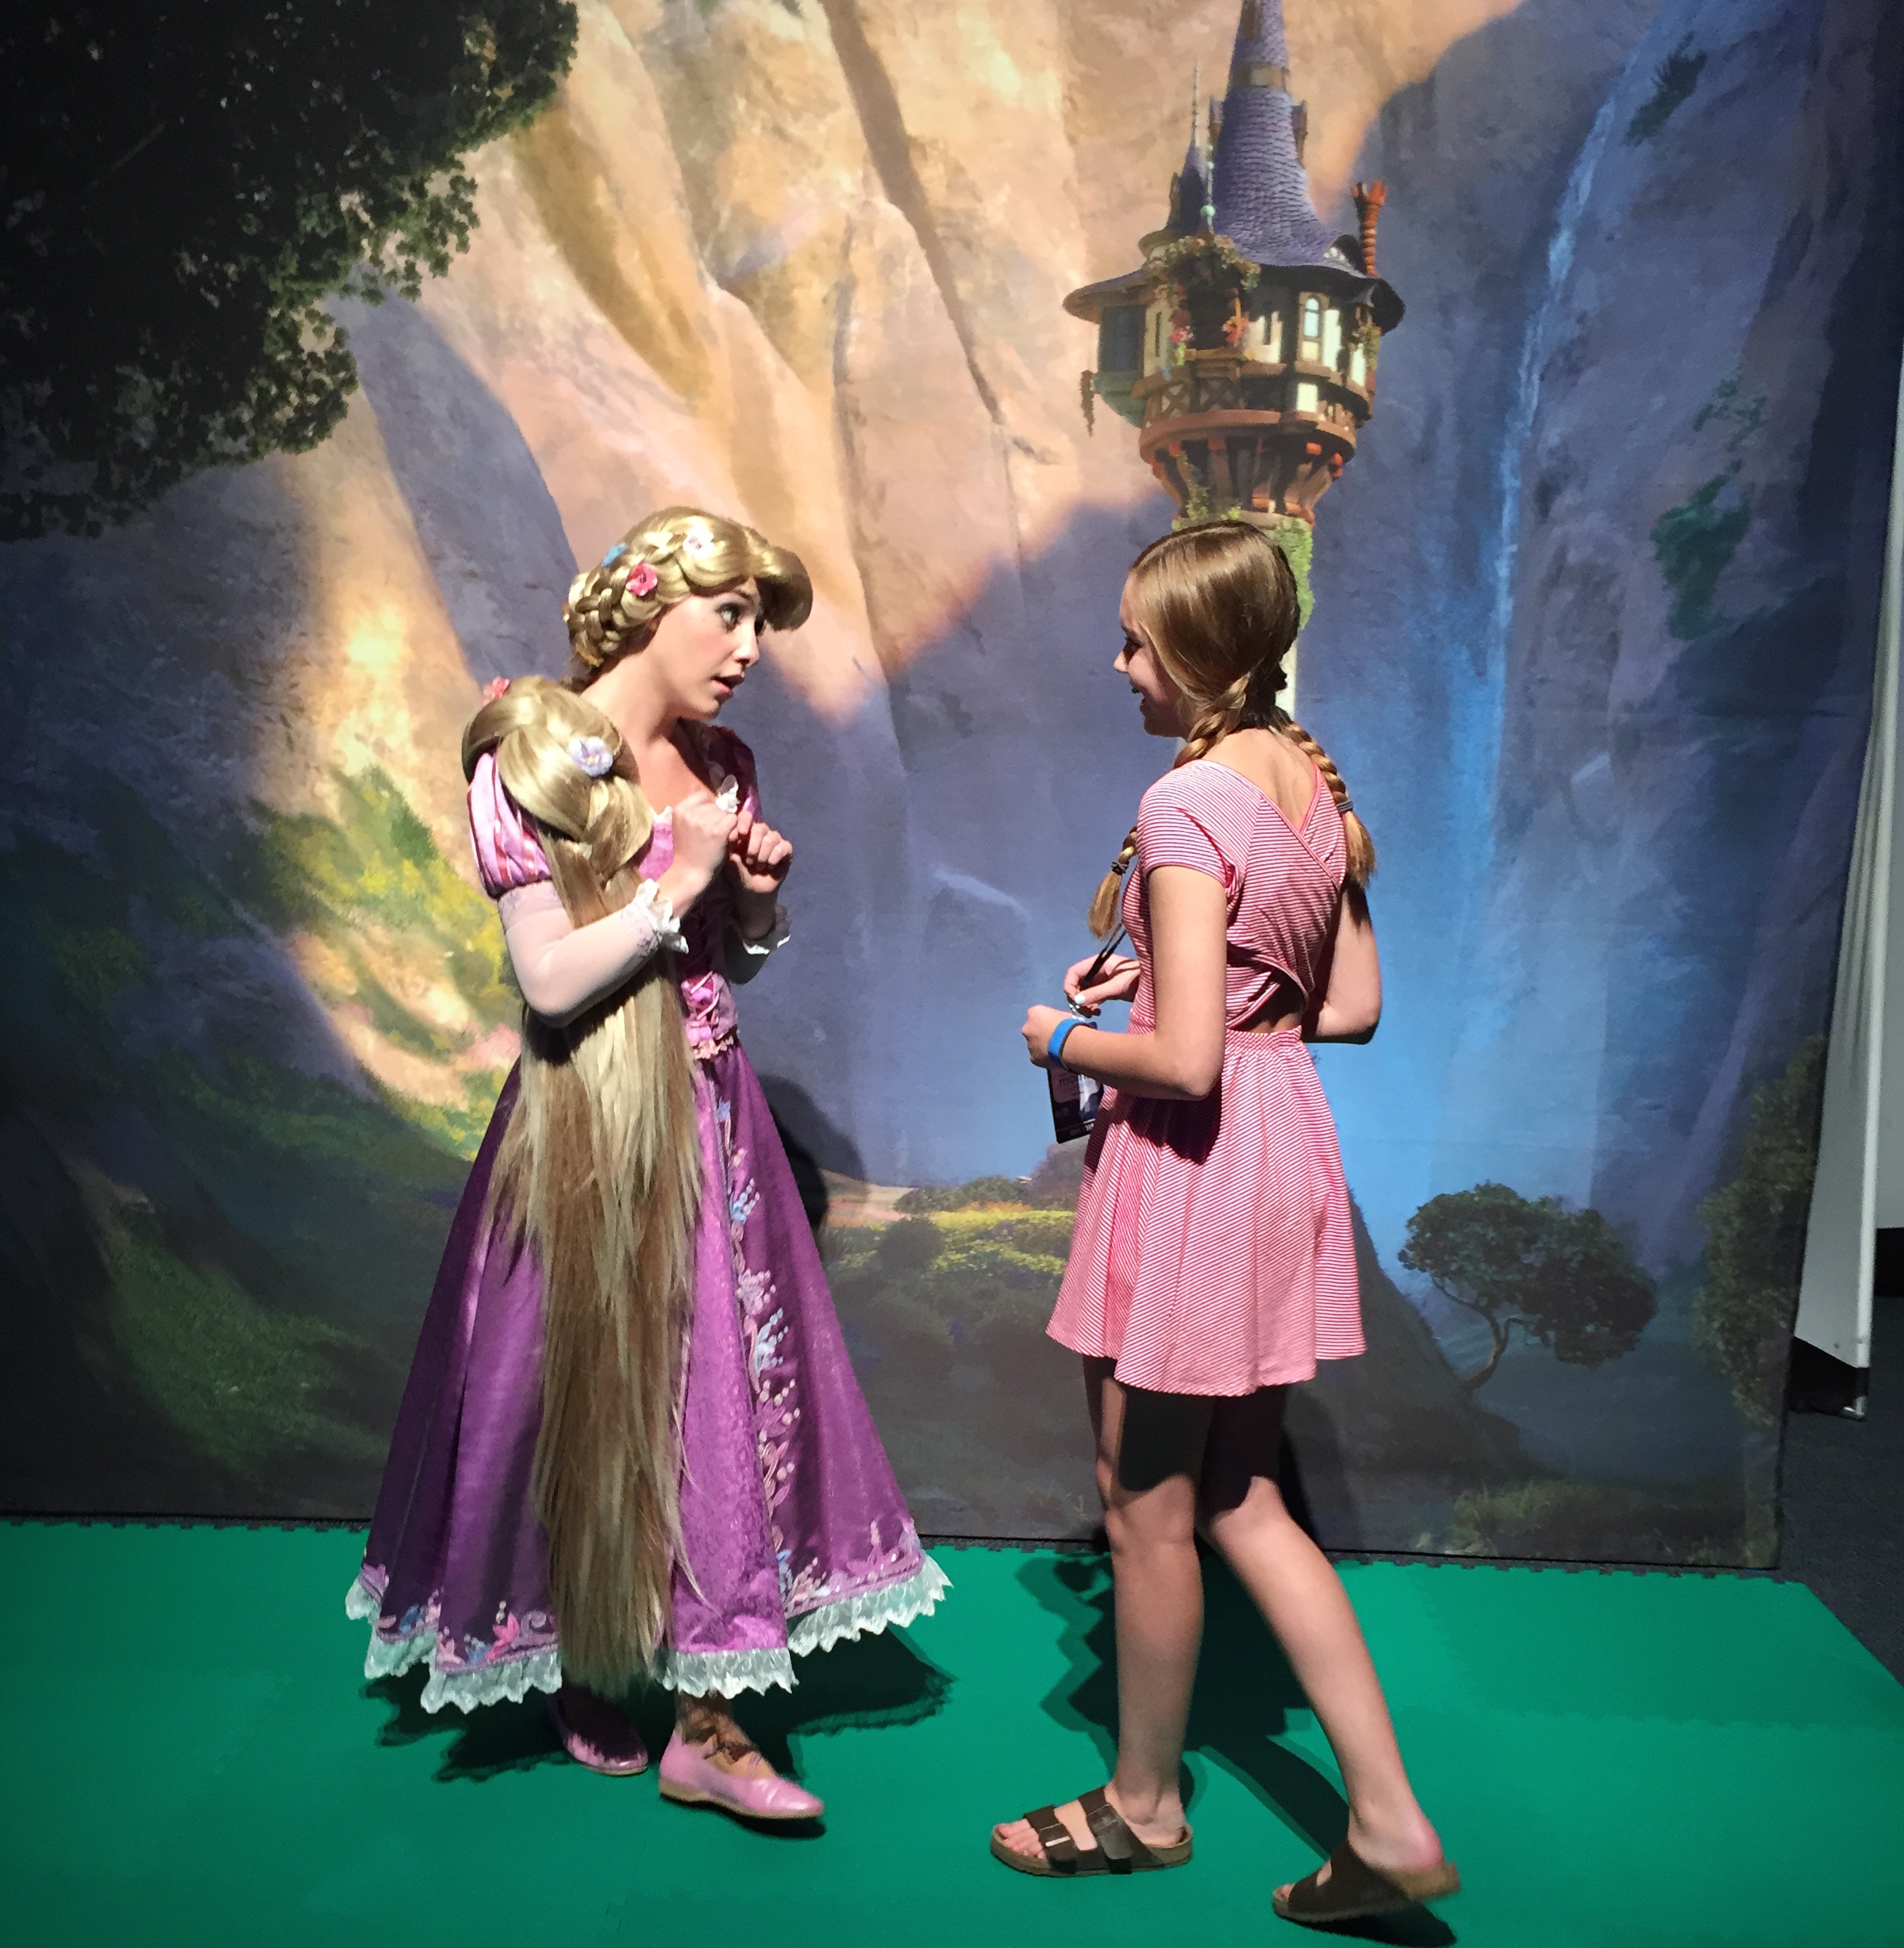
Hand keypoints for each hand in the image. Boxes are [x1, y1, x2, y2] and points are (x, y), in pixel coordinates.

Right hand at [664, 788, 737, 904]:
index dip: (708, 810)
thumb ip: (690, 806)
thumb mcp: (683, 825)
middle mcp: (690, 813)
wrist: (689, 874)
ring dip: (726, 825)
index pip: (703, 797)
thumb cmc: (688, 851)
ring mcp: (703, 822)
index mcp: (679, 809)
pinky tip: (726, 841)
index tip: (705, 825)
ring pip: (726, 813)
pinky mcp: (717, 832)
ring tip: (717, 840)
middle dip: (718, 819)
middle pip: (716, 806)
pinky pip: (733, 821)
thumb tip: (695, 785)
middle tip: (711, 836)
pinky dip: (734, 831)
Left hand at [727, 808, 792, 898]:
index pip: (747, 816)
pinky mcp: (786, 849)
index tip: (740, 833)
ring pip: (771, 838)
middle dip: (753, 846)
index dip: (745, 821)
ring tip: (758, 866)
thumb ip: (729, 847)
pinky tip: (769, 866)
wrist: (753, 892)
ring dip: (762, 856)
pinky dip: (773, 859)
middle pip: (760, 828)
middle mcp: (761, 832)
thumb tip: (730, 833)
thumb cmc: (739, 875)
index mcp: (746, 832)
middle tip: (749, 861)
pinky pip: (782, 848)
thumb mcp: (730, 862)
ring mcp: (775, 840)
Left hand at [1021, 1004, 1070, 1067]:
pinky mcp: (1033, 1058)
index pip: (1036, 1014)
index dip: (1046, 1020)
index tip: (1055, 1025)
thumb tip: (1060, 1023)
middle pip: (1032, 1030)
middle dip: (1040, 1033)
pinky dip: (1044, 1058)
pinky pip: (1038, 1057)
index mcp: (1034, 1013)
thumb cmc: (1070, 1026)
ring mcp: (1029, 1044)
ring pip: (1034, 1045)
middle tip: (1054, 1038)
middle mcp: (1027, 1028)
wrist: (1070, 1045)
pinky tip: (1055, 1058)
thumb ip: (1057, 1019)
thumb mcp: (1065, 1015)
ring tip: (1057, 1050)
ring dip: (1042, 1046)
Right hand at [1063, 953, 1138, 1015]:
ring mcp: (1101, 981)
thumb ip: (1097, 993)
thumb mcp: (1117, 986)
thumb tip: (1077, 1001)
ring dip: (1083, 1004)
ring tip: (1091, 1013)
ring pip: (1083, 992)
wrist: (1156, 985)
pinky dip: (1091, 1006)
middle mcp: (1097, 971)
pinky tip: (1097, 1012)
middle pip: (1076, 984)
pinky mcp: (1106, 990)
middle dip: (1076, 998)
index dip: (1069, 986)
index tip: (1074, 1000)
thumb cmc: (1138, 980)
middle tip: (1083, 1011)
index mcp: (1098, 963)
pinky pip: (1091, 998)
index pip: (1074, 972)